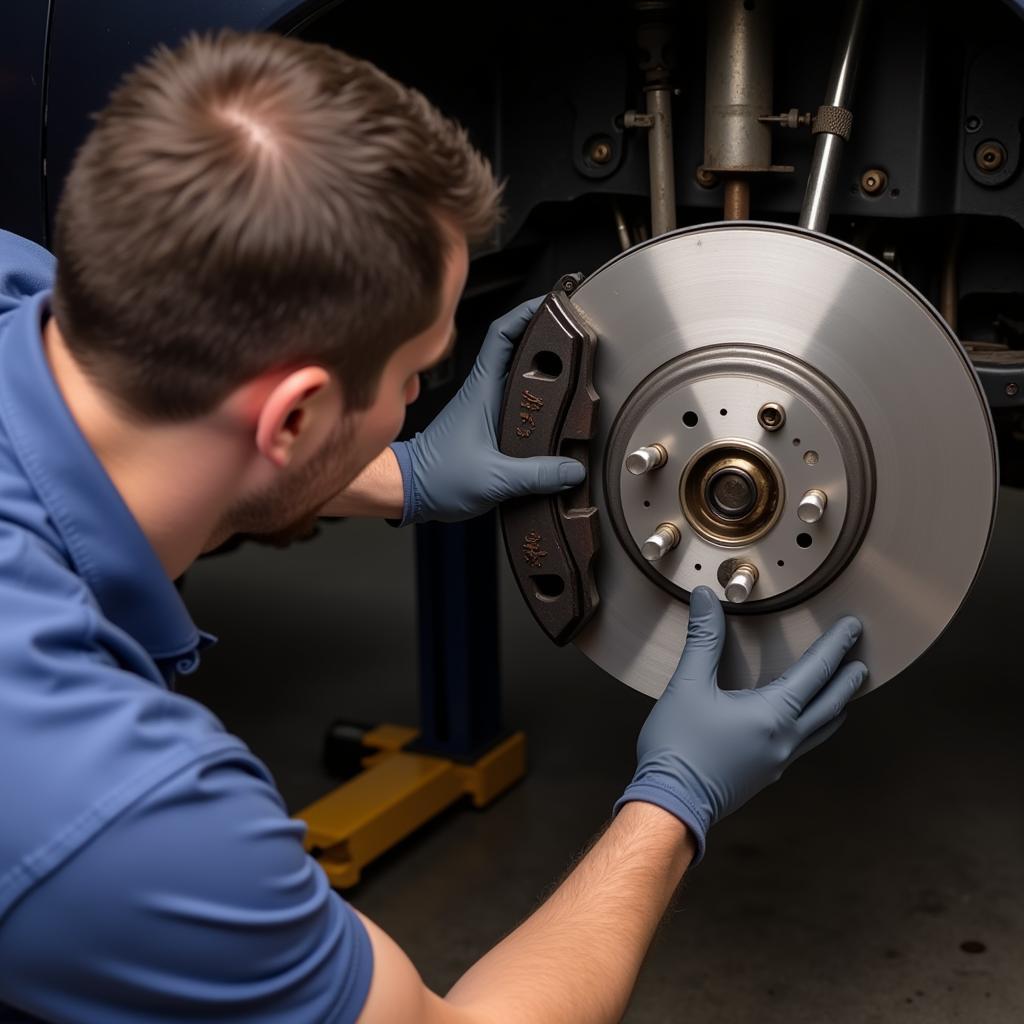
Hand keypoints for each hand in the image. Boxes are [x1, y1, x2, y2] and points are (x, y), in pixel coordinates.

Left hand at [390, 298, 585, 524]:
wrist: (413, 491)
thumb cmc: (438, 477)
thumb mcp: (493, 479)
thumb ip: (535, 475)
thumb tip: (571, 471)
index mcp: (482, 390)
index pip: (503, 334)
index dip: (528, 313)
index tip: (554, 304)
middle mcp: (484, 391)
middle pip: (516, 346)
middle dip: (544, 331)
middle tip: (573, 326)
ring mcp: (485, 404)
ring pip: (516, 369)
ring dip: (540, 359)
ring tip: (571, 356)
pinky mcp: (487, 421)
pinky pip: (515, 394)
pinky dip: (534, 388)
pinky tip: (553, 398)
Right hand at [615, 586, 866, 862]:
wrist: (670, 804)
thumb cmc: (679, 745)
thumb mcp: (688, 685)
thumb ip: (703, 639)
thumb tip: (705, 596)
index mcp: (773, 714)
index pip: (815, 671)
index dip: (835, 646)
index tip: (853, 627)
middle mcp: (786, 739)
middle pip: (829, 704)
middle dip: (847, 680)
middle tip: (862, 660)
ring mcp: (778, 761)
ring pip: (820, 729)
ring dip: (835, 706)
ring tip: (845, 694)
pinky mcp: (764, 775)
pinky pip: (802, 744)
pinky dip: (814, 726)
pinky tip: (802, 725)